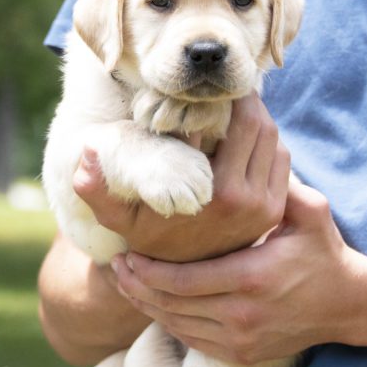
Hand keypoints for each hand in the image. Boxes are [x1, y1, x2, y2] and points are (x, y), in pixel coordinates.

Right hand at [73, 94, 288, 261]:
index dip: (203, 100)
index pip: (216, 123)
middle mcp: (244, 198)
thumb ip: (96, 189)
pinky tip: (243, 131)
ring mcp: (265, 203)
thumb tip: (85, 153)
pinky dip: (265, 137)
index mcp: (210, 192)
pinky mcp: (277, 206)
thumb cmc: (146, 239)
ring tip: (230, 104)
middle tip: (217, 87)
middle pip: (253, 122)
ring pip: (271, 136)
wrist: (183, 279)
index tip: (190, 92)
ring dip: (254, 114)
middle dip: (236, 98)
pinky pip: (280, 156)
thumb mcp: (117, 218)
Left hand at [112, 180, 360, 363]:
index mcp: (252, 277)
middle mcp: (242, 314)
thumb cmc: (323, 250)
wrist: (347, 303)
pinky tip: (151, 302)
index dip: (147, 270)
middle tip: (115, 265)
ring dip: (145, 305)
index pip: (182, 280)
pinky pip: (191, 340)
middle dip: (137, 287)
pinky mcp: (240, 354)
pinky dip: (166, 321)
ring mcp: (241, 339)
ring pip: (176, 325)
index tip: (126, 252)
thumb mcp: (310, 211)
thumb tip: (253, 141)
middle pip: (171, 305)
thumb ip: (281, 182)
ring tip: (124, 281)